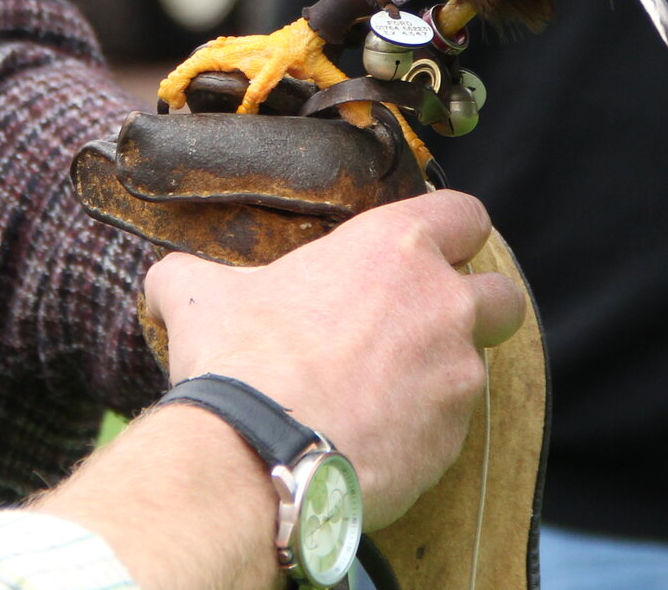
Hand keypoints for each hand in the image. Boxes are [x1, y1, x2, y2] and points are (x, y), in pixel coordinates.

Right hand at [143, 189, 526, 526]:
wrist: (258, 452)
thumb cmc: (240, 359)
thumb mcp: (200, 295)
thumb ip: (193, 276)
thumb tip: (166, 282)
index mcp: (393, 248)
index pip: (465, 215)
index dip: (452, 232)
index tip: (429, 252)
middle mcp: (442, 304)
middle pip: (502, 296)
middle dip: (476, 309)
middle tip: (423, 327)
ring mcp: (456, 375)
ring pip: (474, 367)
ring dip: (441, 376)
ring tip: (383, 395)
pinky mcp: (453, 440)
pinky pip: (452, 428)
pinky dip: (422, 429)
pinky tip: (375, 436)